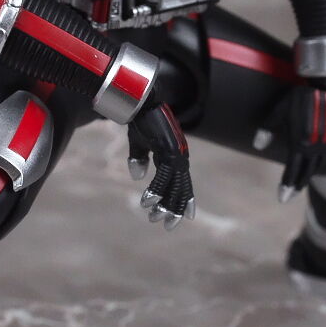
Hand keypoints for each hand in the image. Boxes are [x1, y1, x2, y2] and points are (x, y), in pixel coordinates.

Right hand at [127, 102, 194, 228]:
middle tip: (168, 226)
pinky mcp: (166, 151)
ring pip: (174, 185)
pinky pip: (163, 176)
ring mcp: (174, 154)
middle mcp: (179, 156)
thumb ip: (139, 159)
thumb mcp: (139, 143)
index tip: (188, 217)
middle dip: (176, 208)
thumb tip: (137, 175)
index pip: (183, 182)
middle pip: (181, 188)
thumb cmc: (141, 119)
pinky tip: (148, 201)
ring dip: (165, 203)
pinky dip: (156, 190)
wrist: (140, 100)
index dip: (186, 199)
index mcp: (175, 155)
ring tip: (154, 218)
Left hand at [253, 79, 325, 200]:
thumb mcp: (279, 111)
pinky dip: (320, 161)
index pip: (293, 171)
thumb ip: (268, 129)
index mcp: (302, 142)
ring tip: (301, 181)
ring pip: (319, 165)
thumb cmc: (300, 96)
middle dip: (298, 184)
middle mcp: (318, 146)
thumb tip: (257, 145)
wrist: (325, 84)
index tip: (282, 198)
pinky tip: (315, 162)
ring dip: (309, 174)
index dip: (287, 185)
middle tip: (291, 193)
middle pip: (307, 172)